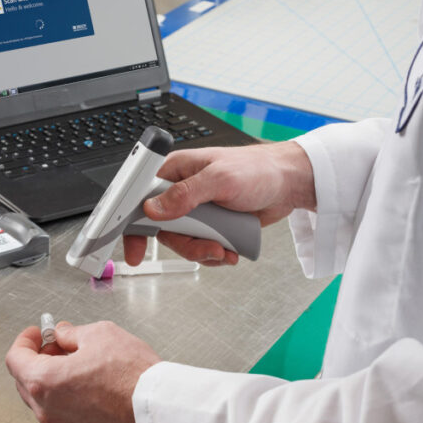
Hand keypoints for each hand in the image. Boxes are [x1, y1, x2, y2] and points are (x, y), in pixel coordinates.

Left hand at [5, 320, 160, 422]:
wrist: (158, 413)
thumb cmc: (132, 376)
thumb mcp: (100, 334)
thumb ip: (72, 333)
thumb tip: (63, 334)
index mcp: (44, 381)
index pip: (15, 359)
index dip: (25, 341)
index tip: (36, 334)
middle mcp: (47, 411)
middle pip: (26, 382)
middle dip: (39, 361)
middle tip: (60, 346)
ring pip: (46, 403)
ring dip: (54, 383)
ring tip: (81, 368)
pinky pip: (64, 419)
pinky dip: (70, 404)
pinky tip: (91, 391)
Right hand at [124, 141, 314, 265]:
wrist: (289, 183)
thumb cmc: (258, 169)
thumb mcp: (220, 179)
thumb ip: (186, 194)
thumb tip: (154, 208)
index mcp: (174, 172)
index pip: (140, 199)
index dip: (133, 224)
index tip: (134, 249)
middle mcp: (180, 191)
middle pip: (162, 228)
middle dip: (184, 244)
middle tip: (205, 247)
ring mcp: (195, 210)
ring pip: (182, 241)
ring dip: (202, 251)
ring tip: (224, 249)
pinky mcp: (210, 224)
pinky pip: (200, 247)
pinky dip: (213, 254)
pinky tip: (229, 250)